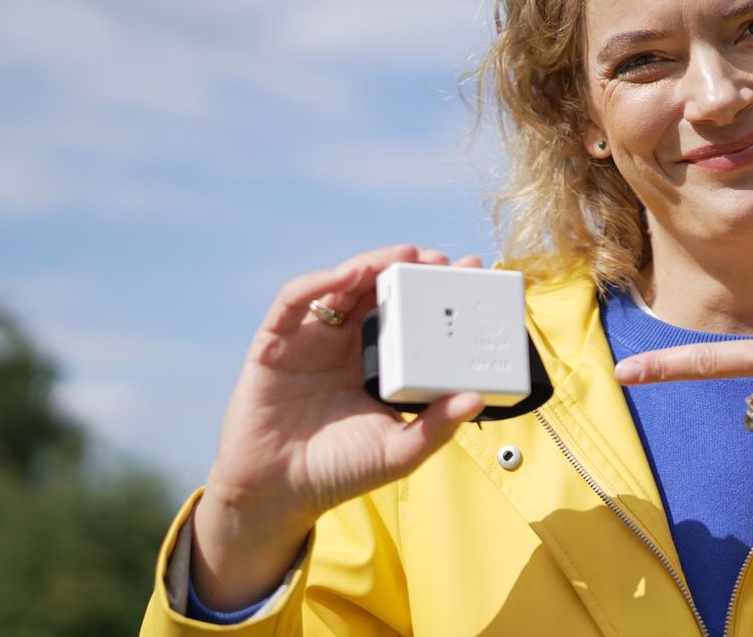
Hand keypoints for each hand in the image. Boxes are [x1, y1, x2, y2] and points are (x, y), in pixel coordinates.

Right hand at [192, 245, 486, 609]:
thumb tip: (477, 399)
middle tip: (441, 260)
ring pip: (343, 284)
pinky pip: (294, 301)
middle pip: (382, 290)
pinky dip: (319, 283)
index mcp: (380, 362)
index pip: (413, 314)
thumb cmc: (339, 470)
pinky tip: (346, 276)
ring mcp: (313, 339)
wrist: (278, 495)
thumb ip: (437, 426)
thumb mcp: (399, 451)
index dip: (439, 292)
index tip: (472, 274)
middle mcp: (348, 343)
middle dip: (412, 268)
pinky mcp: (276, 342)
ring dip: (373, 264)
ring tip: (403, 257)